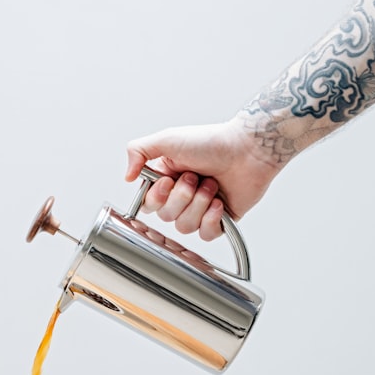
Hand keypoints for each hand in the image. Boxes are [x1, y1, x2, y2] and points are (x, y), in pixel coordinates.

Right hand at [125, 117, 280, 240]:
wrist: (248, 149)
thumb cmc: (212, 141)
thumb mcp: (167, 138)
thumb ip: (138, 151)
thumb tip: (126, 177)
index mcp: (167, 179)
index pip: (148, 204)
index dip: (156, 197)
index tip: (168, 180)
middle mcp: (182, 196)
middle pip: (166, 217)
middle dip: (182, 197)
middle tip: (196, 177)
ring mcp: (201, 209)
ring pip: (184, 227)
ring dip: (199, 204)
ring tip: (211, 185)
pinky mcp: (220, 220)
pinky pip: (206, 235)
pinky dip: (212, 219)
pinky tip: (219, 202)